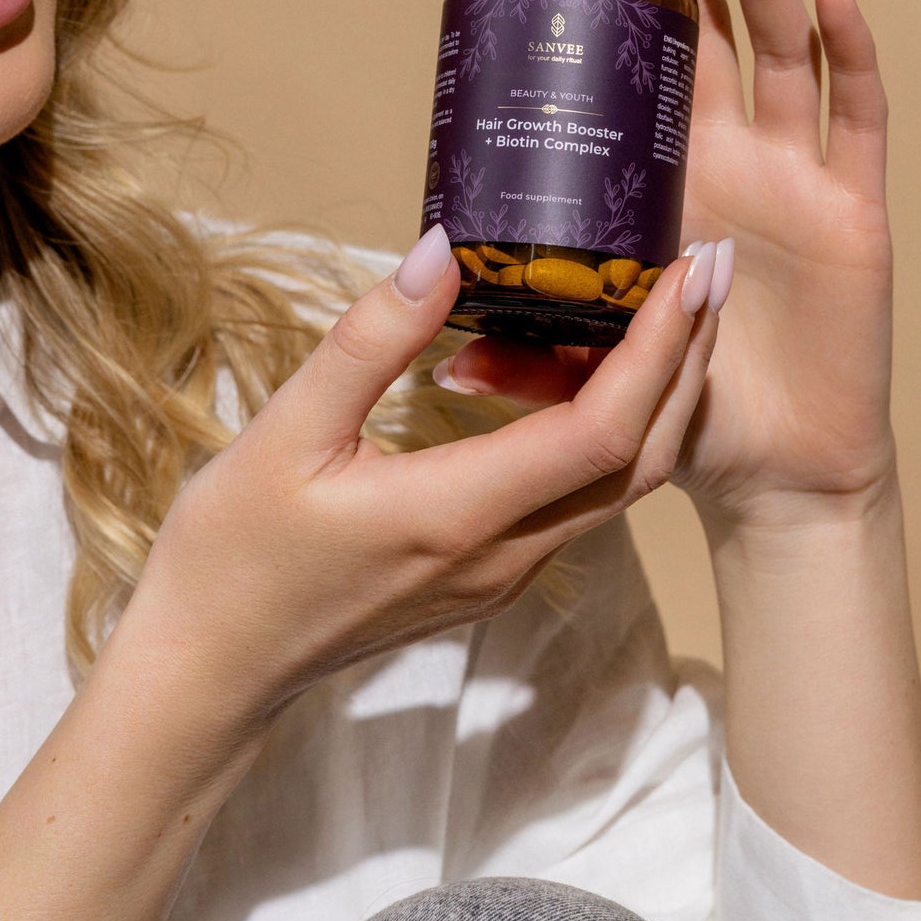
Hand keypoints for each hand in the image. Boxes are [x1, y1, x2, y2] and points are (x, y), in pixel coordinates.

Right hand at [128, 224, 718, 731]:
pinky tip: (579, 362)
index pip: (602, 430)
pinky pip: (581, 495)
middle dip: (688, 360)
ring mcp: (505, 572)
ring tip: (660, 302)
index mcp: (457, 515)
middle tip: (709, 269)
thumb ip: (368, 342)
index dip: (660, 348)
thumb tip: (441, 250)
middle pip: (643, 458)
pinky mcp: (493, 573)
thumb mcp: (281, 433)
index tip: (687, 270)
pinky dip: (609, 424)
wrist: (212, 670)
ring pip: (621, 482)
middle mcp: (505, 554)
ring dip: (658, 393)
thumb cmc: (232, 554)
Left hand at [441, 0, 895, 539]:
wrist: (773, 476)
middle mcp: (737, 158)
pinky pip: (858, 113)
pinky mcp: (852, 210)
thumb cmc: (689, 411)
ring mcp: (798, 175)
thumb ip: (532, 356)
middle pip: (715, 25)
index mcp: (671, 177)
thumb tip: (442, 350)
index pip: (647, 55)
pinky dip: (850, 47)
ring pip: (785, 48)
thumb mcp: (591, 374)